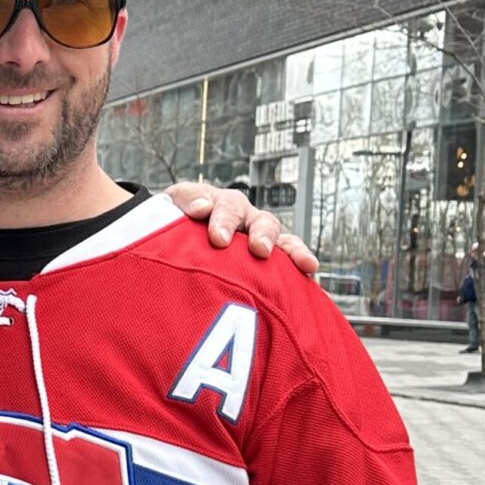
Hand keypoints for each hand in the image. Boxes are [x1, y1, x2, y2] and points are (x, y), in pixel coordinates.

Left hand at [165, 181, 319, 276]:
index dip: (224, 221)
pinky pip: (289, 265)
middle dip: (263, 235)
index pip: (226, 208)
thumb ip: (185, 201)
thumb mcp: (172, 204)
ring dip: (294, 252)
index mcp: (224, 204)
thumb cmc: (175, 219)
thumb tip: (202, 207)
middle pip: (262, 222)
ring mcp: (260, 240)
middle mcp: (247, 220)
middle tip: (260, 250)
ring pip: (284, 241)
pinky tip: (311, 284)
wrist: (175, 237)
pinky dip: (300, 272)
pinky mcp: (268, 262)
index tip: (219, 239)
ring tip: (306, 265)